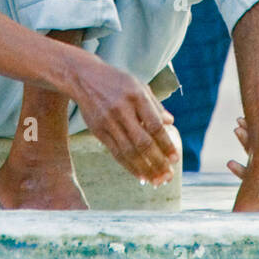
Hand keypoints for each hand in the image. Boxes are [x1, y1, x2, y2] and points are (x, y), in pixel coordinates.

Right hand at [69, 51, 178, 185]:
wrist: (84, 77)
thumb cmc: (116, 81)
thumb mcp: (138, 84)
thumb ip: (154, 104)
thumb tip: (170, 122)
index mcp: (136, 96)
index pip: (154, 125)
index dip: (166, 144)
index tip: (175, 158)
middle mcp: (122, 109)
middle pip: (142, 142)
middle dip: (157, 162)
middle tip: (168, 176)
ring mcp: (108, 121)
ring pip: (128, 151)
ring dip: (144, 169)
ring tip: (156, 180)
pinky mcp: (98, 130)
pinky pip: (115, 152)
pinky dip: (129, 166)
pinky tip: (140, 175)